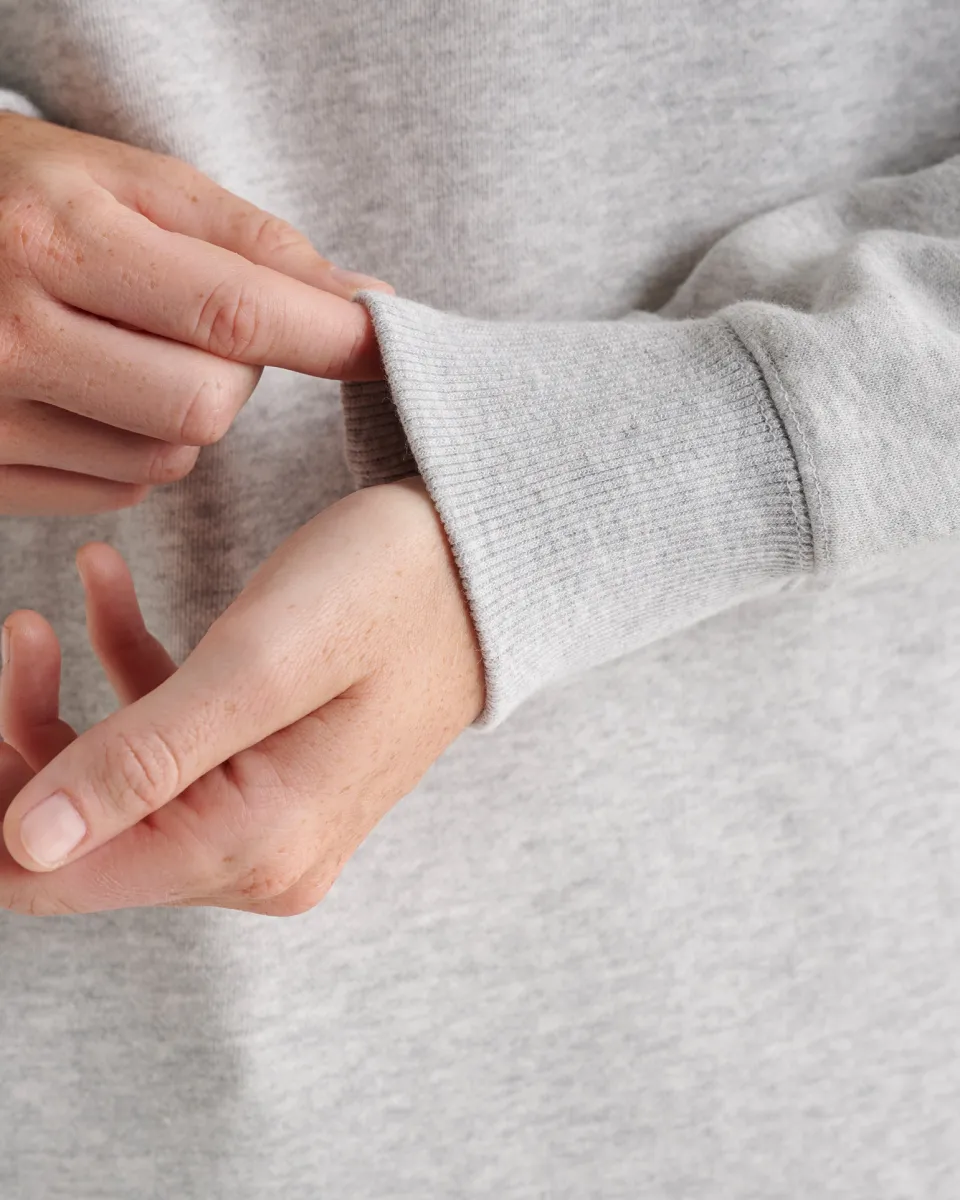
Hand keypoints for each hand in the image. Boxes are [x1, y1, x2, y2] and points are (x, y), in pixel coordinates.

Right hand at [0, 112, 391, 514]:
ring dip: (182, 413)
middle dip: (235, 371)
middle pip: (208, 405)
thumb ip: (244, 238)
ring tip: (127, 353)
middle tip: (193, 324)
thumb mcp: (119, 178)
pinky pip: (120, 490)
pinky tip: (90, 395)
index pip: (229, 311)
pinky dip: (132, 450)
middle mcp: (10, 334)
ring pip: (170, 458)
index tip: (384, 345)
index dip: (325, 337)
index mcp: (53, 237)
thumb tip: (360, 299)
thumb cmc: (23, 198)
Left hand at [0, 479, 483, 914]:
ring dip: (61, 705)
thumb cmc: (392, 588)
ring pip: (114, 794)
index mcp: (256, 842)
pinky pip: (168, 755)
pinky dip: (123, 680)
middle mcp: (262, 861)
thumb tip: (26, 846)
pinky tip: (108, 594)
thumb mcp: (262, 659)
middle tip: (13, 631)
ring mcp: (269, 827)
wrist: (484, 563)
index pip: (56, 876)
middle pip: (80, 839)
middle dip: (20, 739)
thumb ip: (145, 759)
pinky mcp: (272, 783)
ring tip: (46, 610)